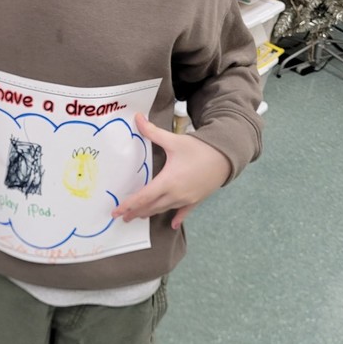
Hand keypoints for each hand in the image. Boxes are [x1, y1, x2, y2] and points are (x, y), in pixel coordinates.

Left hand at [111, 113, 230, 229]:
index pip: (143, 197)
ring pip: (164, 209)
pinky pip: (184, 212)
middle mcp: (176, 194)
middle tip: (124, 216)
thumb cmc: (200, 148)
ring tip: (139, 215)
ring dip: (150, 213)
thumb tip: (137, 118)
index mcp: (168, 181)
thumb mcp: (174, 140)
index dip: (128, 205)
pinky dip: (177, 218)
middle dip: (136, 212)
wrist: (226, 156)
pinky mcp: (196, 200)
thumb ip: (152, 132)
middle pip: (151, 207)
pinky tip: (173, 225)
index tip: (117, 212)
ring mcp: (187, 199)